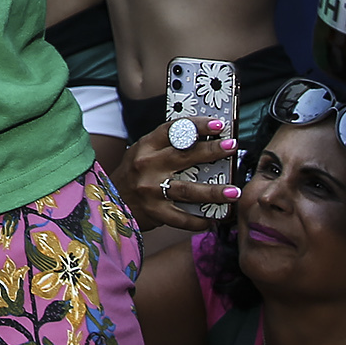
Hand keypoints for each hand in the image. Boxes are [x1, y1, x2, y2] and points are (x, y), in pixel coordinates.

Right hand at [117, 118, 239, 230]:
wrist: (111, 201)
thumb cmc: (134, 174)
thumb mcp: (143, 152)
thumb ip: (166, 146)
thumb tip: (204, 139)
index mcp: (145, 146)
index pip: (172, 130)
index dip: (196, 126)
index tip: (218, 124)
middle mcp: (147, 166)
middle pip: (184, 157)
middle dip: (211, 151)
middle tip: (232, 147)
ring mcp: (150, 190)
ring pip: (187, 190)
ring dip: (213, 191)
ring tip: (234, 191)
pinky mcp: (155, 212)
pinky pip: (182, 218)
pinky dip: (200, 220)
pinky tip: (214, 218)